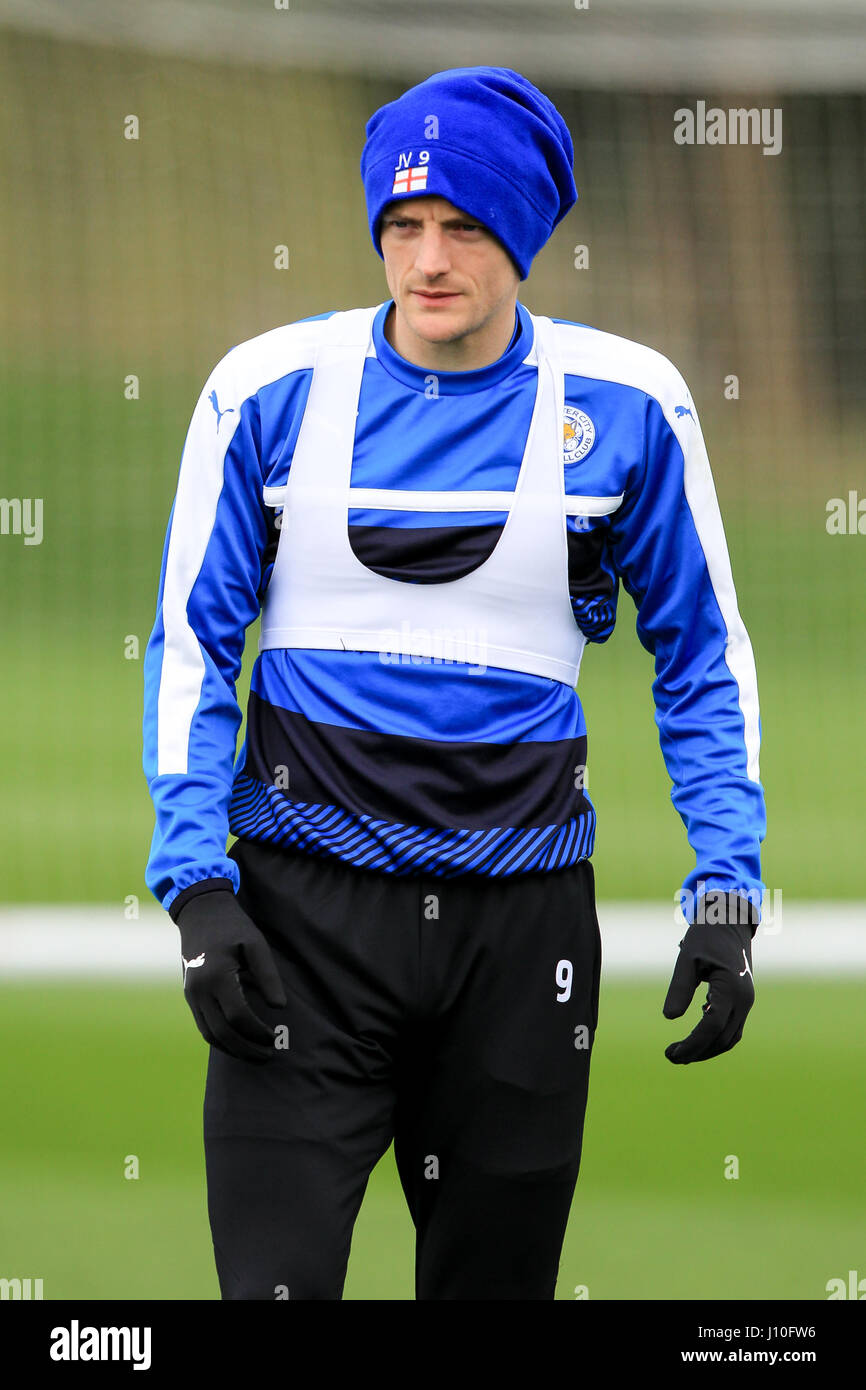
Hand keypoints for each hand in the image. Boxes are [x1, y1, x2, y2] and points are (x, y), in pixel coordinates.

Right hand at [176, 889, 286, 1062]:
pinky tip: (237, 1043)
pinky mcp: (190, 995)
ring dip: (233, 1049)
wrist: (199, 912)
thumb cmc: (232, 926)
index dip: (258, 1031)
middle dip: (246, 1049)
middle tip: (269, 1056)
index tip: (275, 1036)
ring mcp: (191, 994)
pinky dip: (220, 1040)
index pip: (238, 1016)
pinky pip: (203, 1026)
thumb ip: (268, 976)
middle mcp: (200, 990)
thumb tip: (279, 1007)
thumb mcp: (255, 944)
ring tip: (255, 1056)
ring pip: (210, 1034)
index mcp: (217, 976)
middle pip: (222, 1032)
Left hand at [663, 907, 754, 1063]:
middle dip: (697, 1051)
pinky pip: (732, 1028)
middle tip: (670, 1056)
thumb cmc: (706, 936)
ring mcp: (746, 1001)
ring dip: (707, 1049)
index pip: (712, 1026)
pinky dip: (715, 1038)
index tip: (671, 1052)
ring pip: (729, 1038)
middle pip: (722, 1038)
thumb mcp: (687, 958)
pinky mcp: (743, 1001)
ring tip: (681, 1052)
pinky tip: (695, 1036)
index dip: (692, 1044)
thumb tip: (669, 1017)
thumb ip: (679, 987)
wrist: (729, 921)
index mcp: (731, 987)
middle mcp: (744, 999)